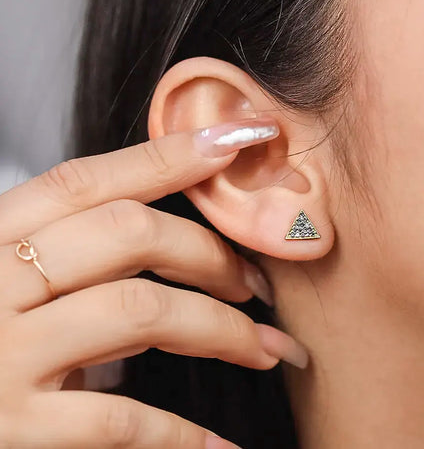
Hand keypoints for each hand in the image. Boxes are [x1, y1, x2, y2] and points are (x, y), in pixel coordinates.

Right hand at [0, 117, 307, 447]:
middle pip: (130, 233)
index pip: (89, 180)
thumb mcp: (12, 273)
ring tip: (264, 348)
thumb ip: (75, 252)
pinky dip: (180, 434)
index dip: (169, 156)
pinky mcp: (8, 428)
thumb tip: (178, 239)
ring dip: (222, 330)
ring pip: (141, 310)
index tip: (238, 139)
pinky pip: (117, 419)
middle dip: (210, 253)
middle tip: (255, 285)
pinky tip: (221, 446)